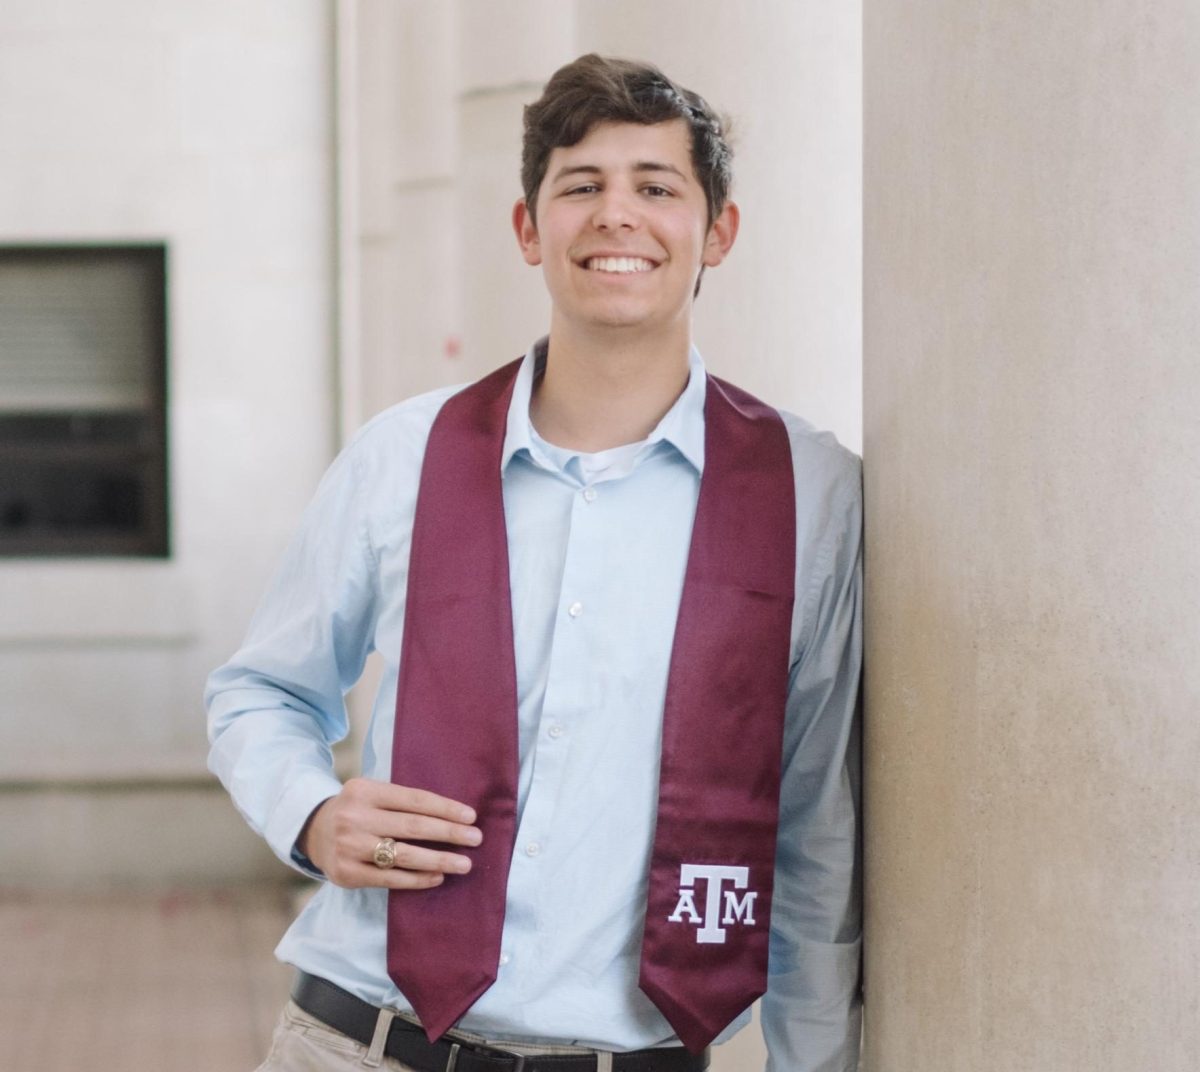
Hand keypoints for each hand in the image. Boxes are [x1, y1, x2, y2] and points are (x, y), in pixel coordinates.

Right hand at [297, 777, 480, 889]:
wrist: (313, 831)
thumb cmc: (358, 810)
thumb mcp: (372, 794)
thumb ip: (402, 801)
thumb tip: (454, 815)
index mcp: (365, 790)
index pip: (414, 799)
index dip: (445, 808)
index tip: (471, 816)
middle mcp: (355, 817)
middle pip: (413, 826)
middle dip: (449, 833)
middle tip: (476, 839)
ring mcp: (349, 847)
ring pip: (404, 855)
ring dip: (439, 860)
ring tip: (464, 863)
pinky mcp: (346, 874)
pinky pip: (390, 879)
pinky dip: (417, 879)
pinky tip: (437, 876)